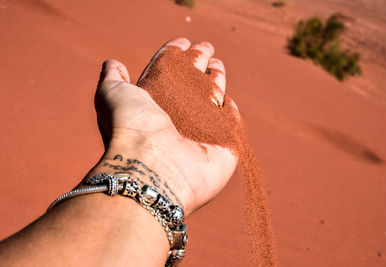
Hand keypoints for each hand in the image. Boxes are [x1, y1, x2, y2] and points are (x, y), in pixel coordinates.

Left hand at [92, 38, 239, 215]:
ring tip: (217, 64)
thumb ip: (112, 78)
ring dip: (216, 81)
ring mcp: (199, 132)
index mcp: (152, 105)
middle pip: (190, 84)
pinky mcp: (223, 147)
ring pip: (211, 101)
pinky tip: (227, 99)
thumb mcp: (111, 94)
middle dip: (198, 63)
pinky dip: (230, 112)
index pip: (166, 74)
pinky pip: (229, 124)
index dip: (174, 56)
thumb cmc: (130, 128)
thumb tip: (113, 63)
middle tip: (206, 47)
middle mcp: (175, 119)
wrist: (153, 166)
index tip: (183, 41)